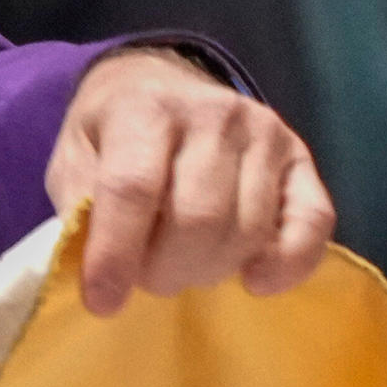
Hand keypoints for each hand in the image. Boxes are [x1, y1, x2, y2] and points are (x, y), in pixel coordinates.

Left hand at [47, 46, 335, 313]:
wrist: (159, 84)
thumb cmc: (110, 136)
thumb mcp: (72, 159)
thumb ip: (81, 205)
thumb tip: (95, 262)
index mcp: (145, 110)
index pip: (133, 189)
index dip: (116, 254)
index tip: (102, 302)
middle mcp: (213, 114)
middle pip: (198, 217)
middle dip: (166, 269)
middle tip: (147, 277)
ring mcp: (265, 134)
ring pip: (247, 229)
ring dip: (211, 269)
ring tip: (183, 265)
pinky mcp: (300, 159)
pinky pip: (314, 222)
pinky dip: (289, 263)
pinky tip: (254, 281)